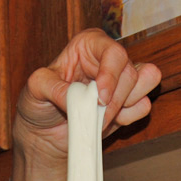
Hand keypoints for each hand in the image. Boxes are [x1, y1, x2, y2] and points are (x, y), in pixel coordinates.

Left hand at [13, 28, 161, 165]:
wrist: (44, 135)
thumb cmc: (38, 105)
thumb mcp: (35, 89)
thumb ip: (53, 87)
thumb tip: (75, 97)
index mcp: (88, 45)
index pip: (113, 52)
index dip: (110, 75)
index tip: (100, 98)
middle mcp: (108, 59)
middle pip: (131, 71)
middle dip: (114, 100)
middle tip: (93, 116)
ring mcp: (121, 81)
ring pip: (145, 83)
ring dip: (124, 105)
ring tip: (98, 117)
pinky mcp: (128, 103)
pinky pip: (143, 106)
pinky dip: (128, 117)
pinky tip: (105, 122)